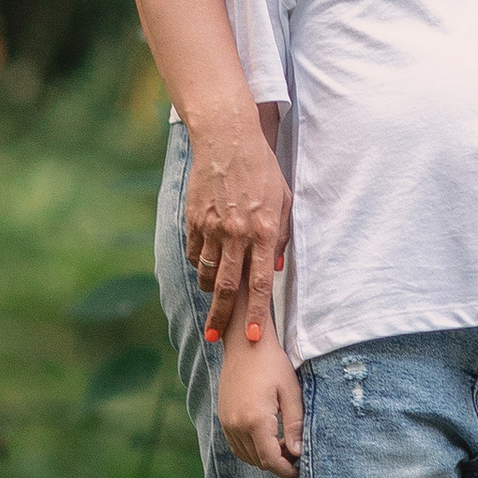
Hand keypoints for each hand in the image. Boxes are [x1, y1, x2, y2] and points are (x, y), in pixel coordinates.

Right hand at [185, 109, 291, 346]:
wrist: (227, 140)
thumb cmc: (262, 170)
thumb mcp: (284, 200)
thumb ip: (282, 237)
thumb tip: (277, 269)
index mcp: (264, 230)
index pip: (260, 282)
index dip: (255, 312)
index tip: (252, 336)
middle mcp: (237, 233)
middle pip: (228, 287)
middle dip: (222, 317)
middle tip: (216, 338)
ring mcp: (212, 227)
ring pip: (208, 272)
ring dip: (211, 291)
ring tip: (215, 300)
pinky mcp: (194, 220)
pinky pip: (194, 254)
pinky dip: (200, 265)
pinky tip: (207, 266)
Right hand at [217, 316, 302, 477]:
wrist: (245, 343)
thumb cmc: (273, 364)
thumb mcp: (291, 392)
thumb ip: (295, 424)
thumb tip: (298, 452)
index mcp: (255, 420)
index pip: (271, 460)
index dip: (286, 470)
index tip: (301, 470)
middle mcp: (237, 425)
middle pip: (258, 461)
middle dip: (278, 464)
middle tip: (297, 455)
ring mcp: (227, 422)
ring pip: (246, 455)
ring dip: (265, 457)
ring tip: (285, 446)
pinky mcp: (223, 417)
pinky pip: (237, 445)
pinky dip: (252, 449)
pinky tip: (268, 438)